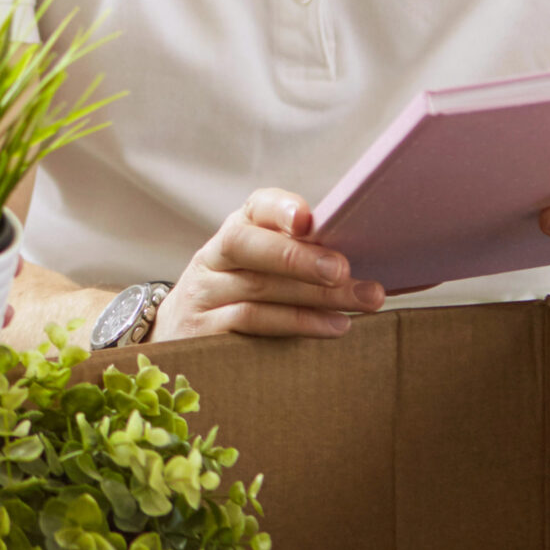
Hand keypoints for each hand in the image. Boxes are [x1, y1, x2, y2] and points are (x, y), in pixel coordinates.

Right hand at [150, 188, 383, 340]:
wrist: (181, 341)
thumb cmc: (242, 299)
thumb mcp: (260, 269)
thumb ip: (299, 254)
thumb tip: (367, 249)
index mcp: (234, 232)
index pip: (254, 208)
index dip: (279, 209)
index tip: (308, 219)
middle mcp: (212, 258)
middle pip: (247, 246)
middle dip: (299, 257)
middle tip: (344, 269)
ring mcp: (203, 296)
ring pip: (257, 289)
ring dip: (315, 296)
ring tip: (362, 301)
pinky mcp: (203, 334)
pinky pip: (251, 325)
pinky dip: (297, 324)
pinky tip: (334, 326)